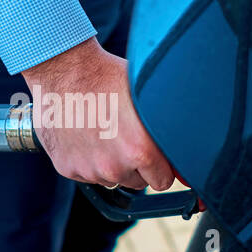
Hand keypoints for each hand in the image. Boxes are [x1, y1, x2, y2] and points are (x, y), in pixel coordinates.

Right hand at [22, 38, 174, 189]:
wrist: (65, 71)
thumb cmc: (108, 77)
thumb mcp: (147, 97)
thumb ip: (167, 128)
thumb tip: (186, 148)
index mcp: (140, 150)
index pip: (162, 181)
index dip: (160, 167)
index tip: (154, 154)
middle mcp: (114, 166)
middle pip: (136, 181)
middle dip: (135, 165)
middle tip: (125, 135)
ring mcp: (88, 169)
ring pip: (109, 178)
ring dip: (109, 162)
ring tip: (102, 130)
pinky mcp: (67, 167)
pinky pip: (85, 173)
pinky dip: (86, 159)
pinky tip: (85, 134)